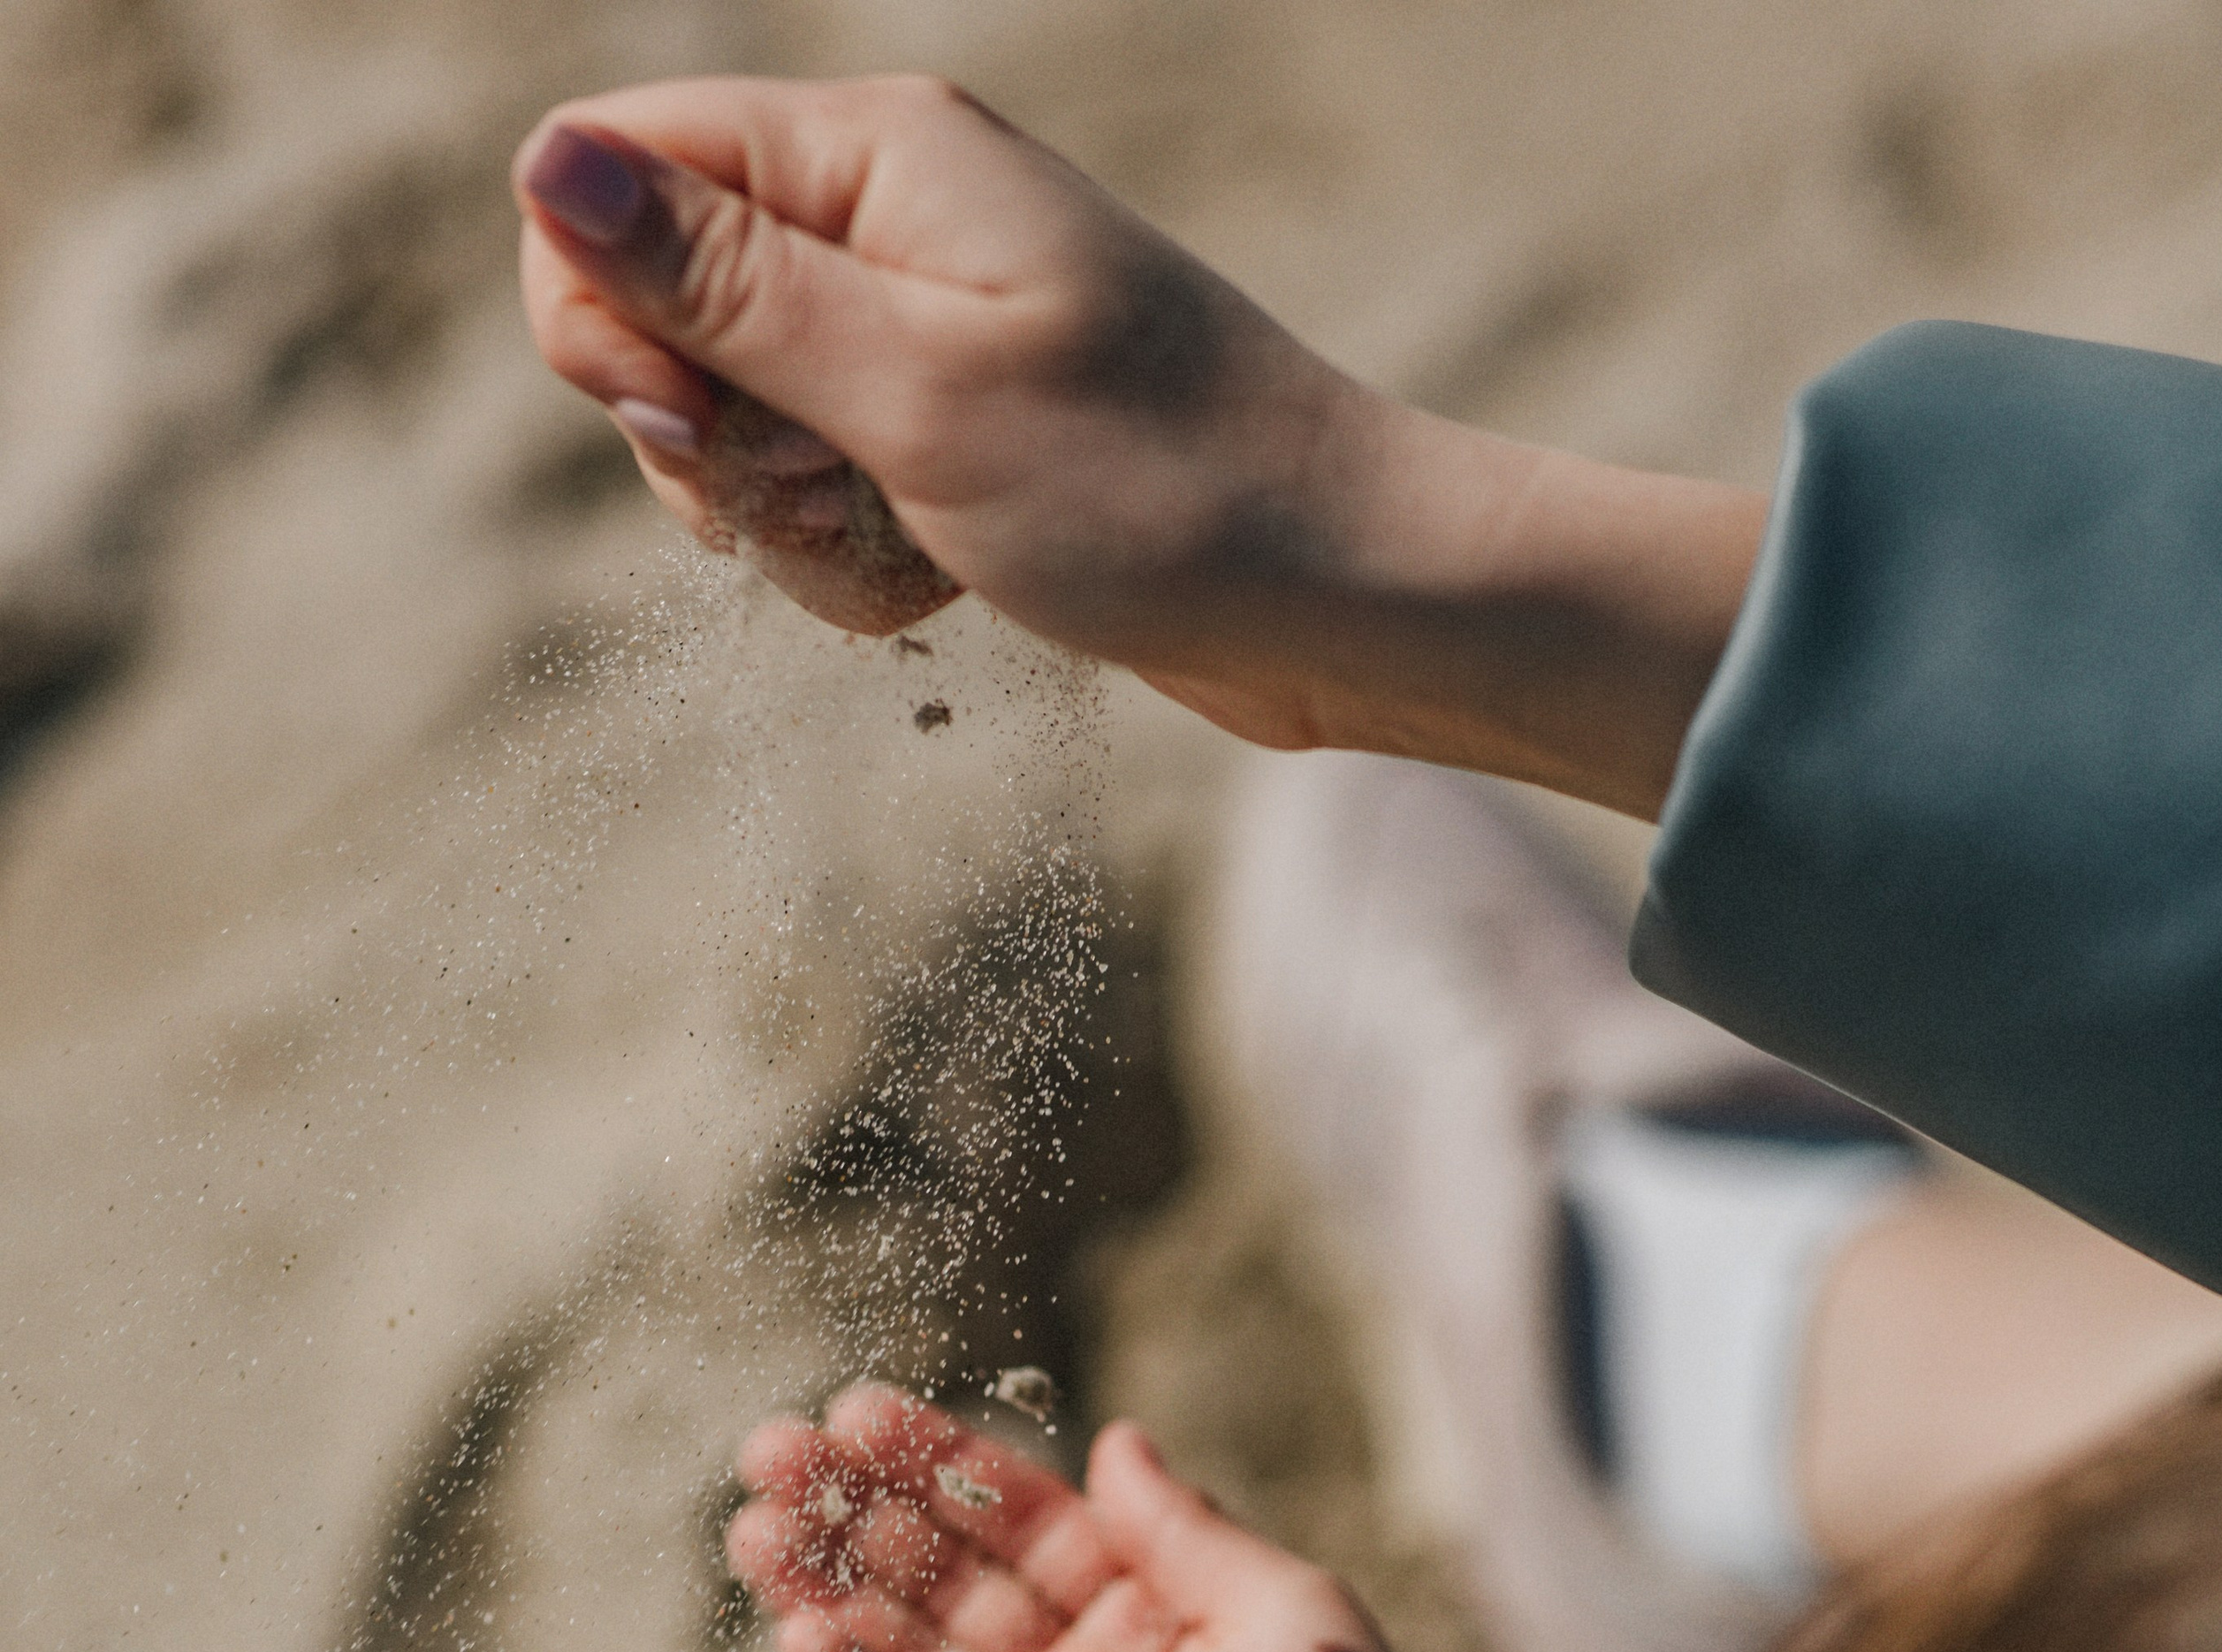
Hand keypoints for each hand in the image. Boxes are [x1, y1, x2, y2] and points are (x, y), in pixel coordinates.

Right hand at [511, 75, 1763, 808]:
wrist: (1343, 595)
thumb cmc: (1159, 491)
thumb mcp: (914, 389)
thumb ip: (721, 287)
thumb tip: (544, 163)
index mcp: (873, 153)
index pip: (611, 169)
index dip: (604, 314)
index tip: (688, 424)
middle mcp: (889, 215)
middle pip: (661, 318)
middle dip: (710, 450)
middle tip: (833, 495)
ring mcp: (924, 326)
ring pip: (741, 431)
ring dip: (792, 528)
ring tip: (916, 551)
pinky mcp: (956, 428)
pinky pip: (830, 497)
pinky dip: (861, 561)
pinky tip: (948, 583)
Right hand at [735, 1387, 1618, 1651]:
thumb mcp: (1288, 1616)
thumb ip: (1185, 1535)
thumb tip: (1117, 1436)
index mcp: (1161, 1610)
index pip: (1029, 1519)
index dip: (941, 1465)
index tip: (854, 1411)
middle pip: (951, 1579)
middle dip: (857, 1517)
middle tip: (765, 1456)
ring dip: (832, 1596)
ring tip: (753, 1531)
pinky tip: (801, 1639)